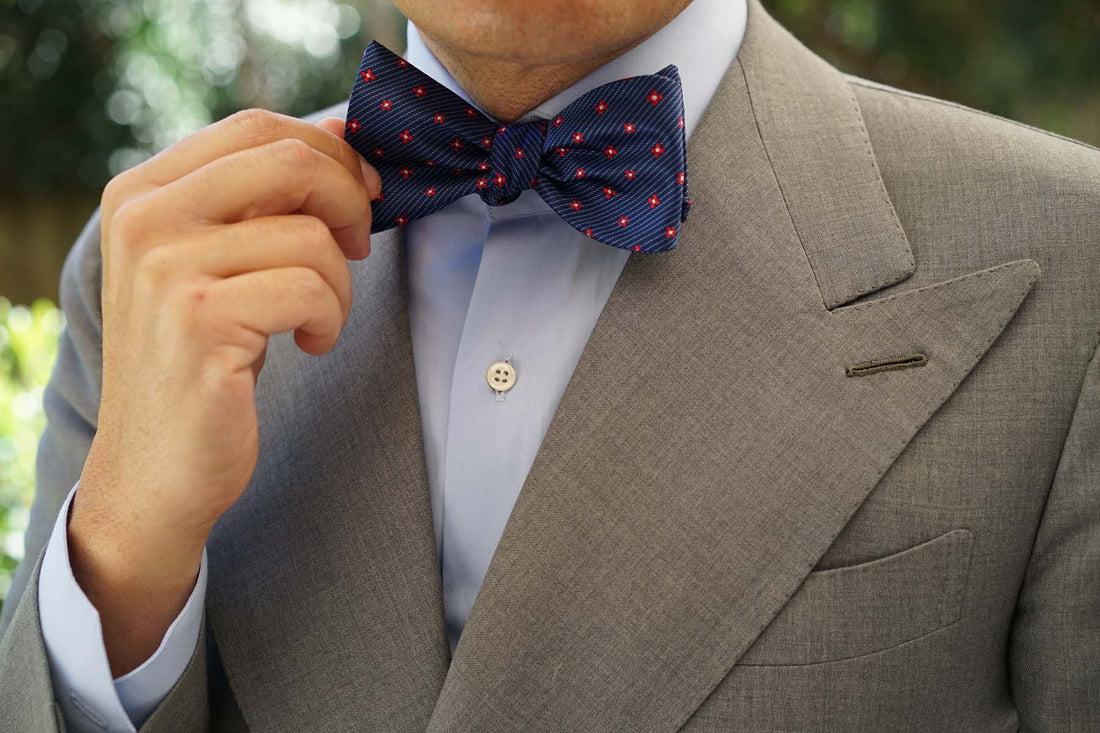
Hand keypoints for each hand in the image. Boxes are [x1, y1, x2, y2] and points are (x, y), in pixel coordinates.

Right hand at [66, 110, 378, 674]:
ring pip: (313, 237)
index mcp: (142, 190)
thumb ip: (259, 200)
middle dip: (349, 203)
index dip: (330, 152)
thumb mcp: (214, 262)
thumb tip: (345, 139)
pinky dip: (331, 321)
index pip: (257, 126)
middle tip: (359, 249)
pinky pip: (313, 290)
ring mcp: (167, 269)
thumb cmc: (199, 359)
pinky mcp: (201, 322)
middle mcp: (144, 218)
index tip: (364, 193)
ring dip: (341, 284)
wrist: (156, 466)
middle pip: (290, 161)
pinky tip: (309, 345)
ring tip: (317, 320)